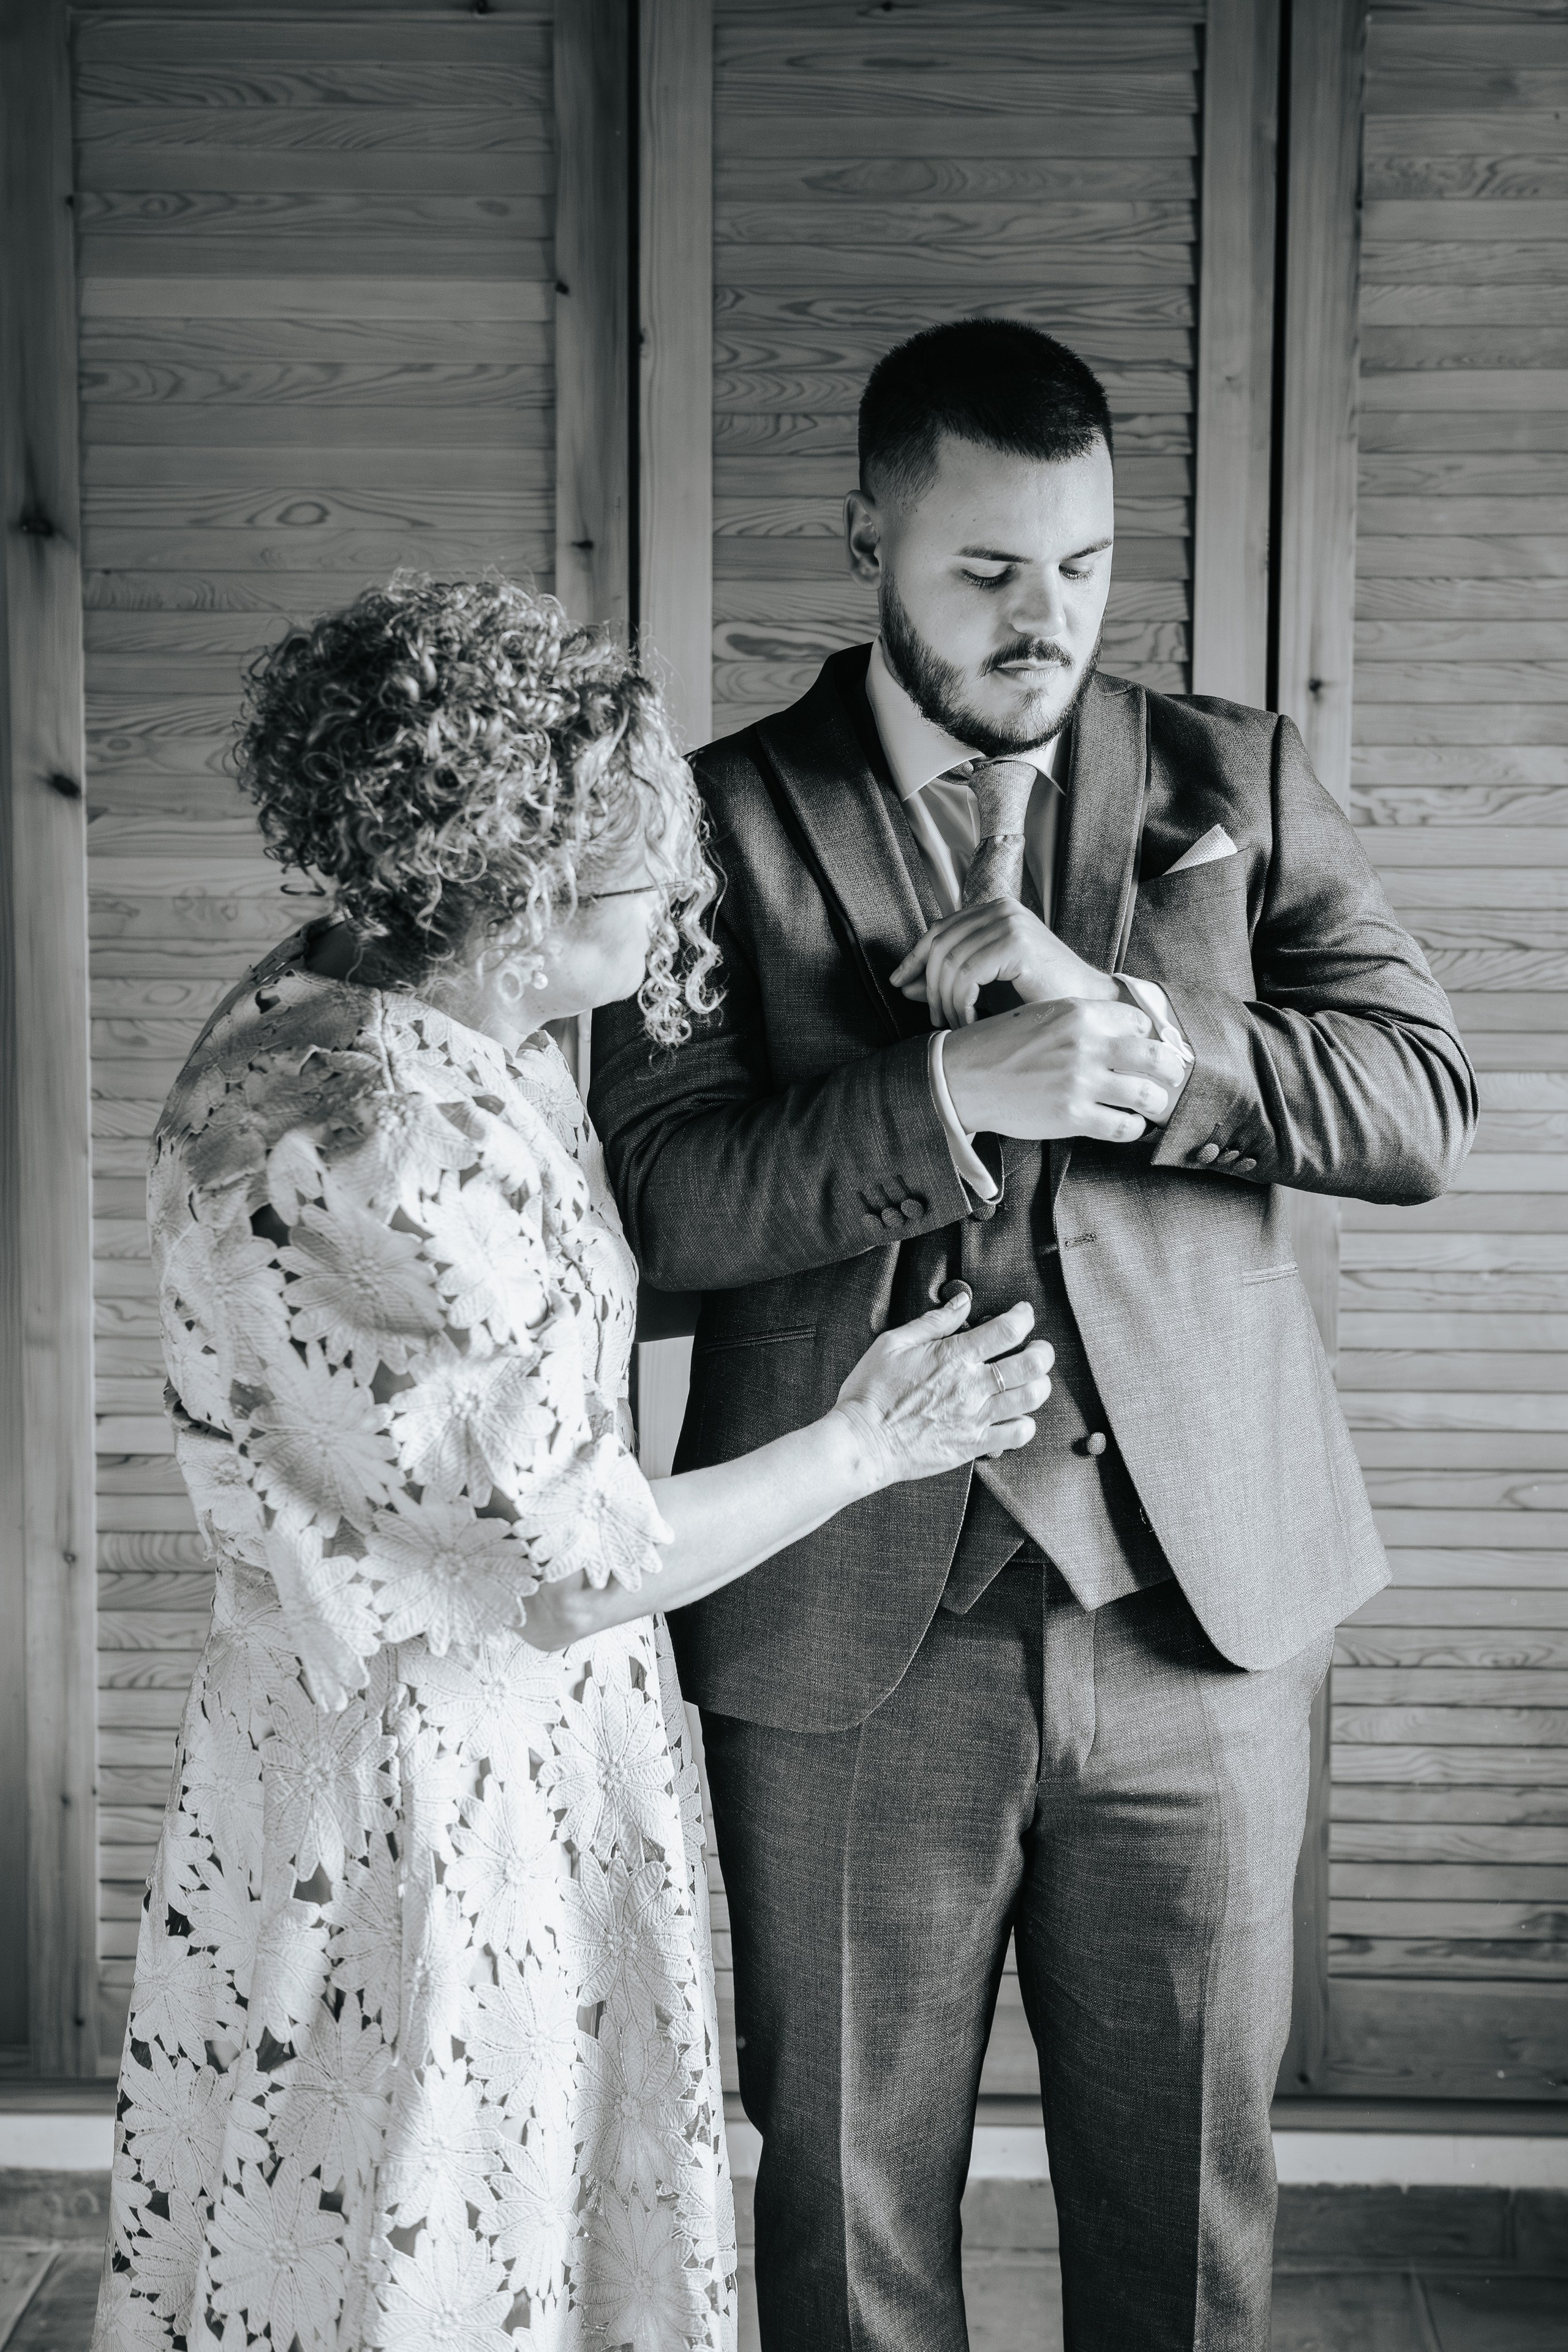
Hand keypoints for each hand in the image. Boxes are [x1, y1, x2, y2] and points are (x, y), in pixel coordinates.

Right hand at [830, 1291, 1053, 1488]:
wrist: (862, 1443)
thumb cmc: (871, 1393)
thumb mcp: (893, 1344)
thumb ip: (933, 1321)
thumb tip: (961, 1301)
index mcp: (953, 1356)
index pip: (1007, 1329)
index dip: (1024, 1317)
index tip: (1024, 1314)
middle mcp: (971, 1386)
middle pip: (1031, 1363)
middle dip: (1043, 1351)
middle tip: (1039, 1349)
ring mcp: (975, 1417)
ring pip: (1031, 1397)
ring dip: (1040, 1384)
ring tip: (1033, 1380)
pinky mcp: (973, 1445)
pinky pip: (1017, 1434)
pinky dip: (1026, 1423)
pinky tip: (1017, 1416)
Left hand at [890, 898, 1117, 1029]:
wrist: (1089, 1005)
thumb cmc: (1040, 996)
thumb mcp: (986, 984)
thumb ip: (948, 979)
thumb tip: (904, 984)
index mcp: (993, 910)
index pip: (939, 930)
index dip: (914, 957)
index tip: (898, 983)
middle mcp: (1000, 908)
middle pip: (940, 945)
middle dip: (929, 986)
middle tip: (933, 1018)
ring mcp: (1010, 922)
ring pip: (951, 963)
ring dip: (947, 1000)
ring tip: (955, 1024)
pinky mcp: (1017, 943)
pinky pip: (968, 974)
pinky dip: (962, 1002)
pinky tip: (971, 1020)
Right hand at [943, 997, 1186, 1143]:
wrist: (961, 1076)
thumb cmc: (1001, 1046)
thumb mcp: (1043, 1014)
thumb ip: (1083, 1021)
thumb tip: (1123, 1034)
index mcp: (1080, 1013)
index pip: (1140, 1021)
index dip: (1147, 1037)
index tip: (1145, 1050)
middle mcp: (1086, 1044)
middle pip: (1156, 1057)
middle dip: (1170, 1071)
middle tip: (1169, 1079)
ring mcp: (1081, 1081)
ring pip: (1148, 1095)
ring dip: (1155, 1103)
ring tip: (1149, 1107)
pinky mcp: (1072, 1116)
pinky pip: (1124, 1126)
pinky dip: (1133, 1129)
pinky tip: (1126, 1125)